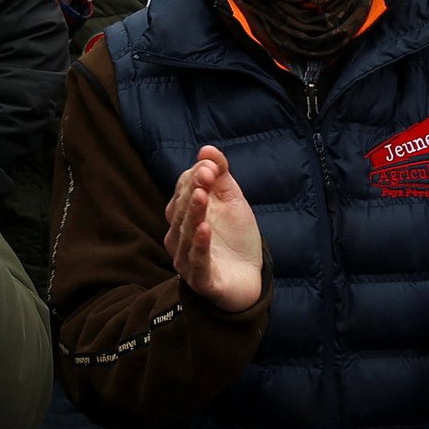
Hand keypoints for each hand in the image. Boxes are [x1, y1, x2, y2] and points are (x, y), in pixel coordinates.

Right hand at [163, 145, 262, 312]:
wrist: (249, 279)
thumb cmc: (234, 238)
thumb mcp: (232, 202)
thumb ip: (220, 175)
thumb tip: (207, 148)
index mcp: (183, 216)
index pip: (182, 192)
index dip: (194, 178)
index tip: (209, 166)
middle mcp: (179, 237)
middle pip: (181, 211)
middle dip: (192, 192)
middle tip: (205, 175)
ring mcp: (187, 259)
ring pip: (186, 234)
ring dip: (193, 214)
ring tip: (202, 196)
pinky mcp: (201, 280)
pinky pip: (197, 262)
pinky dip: (199, 246)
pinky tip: (205, 230)